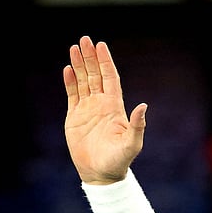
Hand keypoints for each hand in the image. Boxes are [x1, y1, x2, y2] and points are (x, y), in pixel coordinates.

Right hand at [63, 36, 145, 184]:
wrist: (101, 174)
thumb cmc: (119, 161)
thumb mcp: (132, 144)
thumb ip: (138, 125)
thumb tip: (144, 106)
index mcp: (115, 107)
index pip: (110, 78)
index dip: (106, 62)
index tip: (101, 45)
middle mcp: (102, 104)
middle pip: (96, 75)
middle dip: (90, 57)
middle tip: (85, 39)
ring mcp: (88, 109)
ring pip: (83, 81)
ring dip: (79, 65)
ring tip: (74, 47)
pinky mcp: (75, 117)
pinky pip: (72, 95)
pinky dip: (70, 82)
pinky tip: (68, 69)